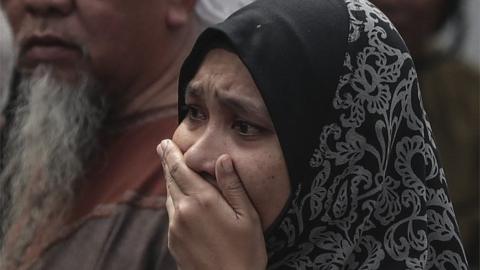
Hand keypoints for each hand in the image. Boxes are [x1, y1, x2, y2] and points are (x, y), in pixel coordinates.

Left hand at [157, 139, 267, 269]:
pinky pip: (171, 214)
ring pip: (169, 197)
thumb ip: (233, 186)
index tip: (164, 142)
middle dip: (167, 162)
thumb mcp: (247, 216)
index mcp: (202, 201)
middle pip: (171, 180)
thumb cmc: (245, 252)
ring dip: (170, 181)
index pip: (180, 169)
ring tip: (172, 170)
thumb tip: (222, 158)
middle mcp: (183, 211)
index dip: (171, 154)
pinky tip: (181, 200)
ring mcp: (175, 228)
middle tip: (162, 147)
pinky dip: (174, 201)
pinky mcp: (174, 242)